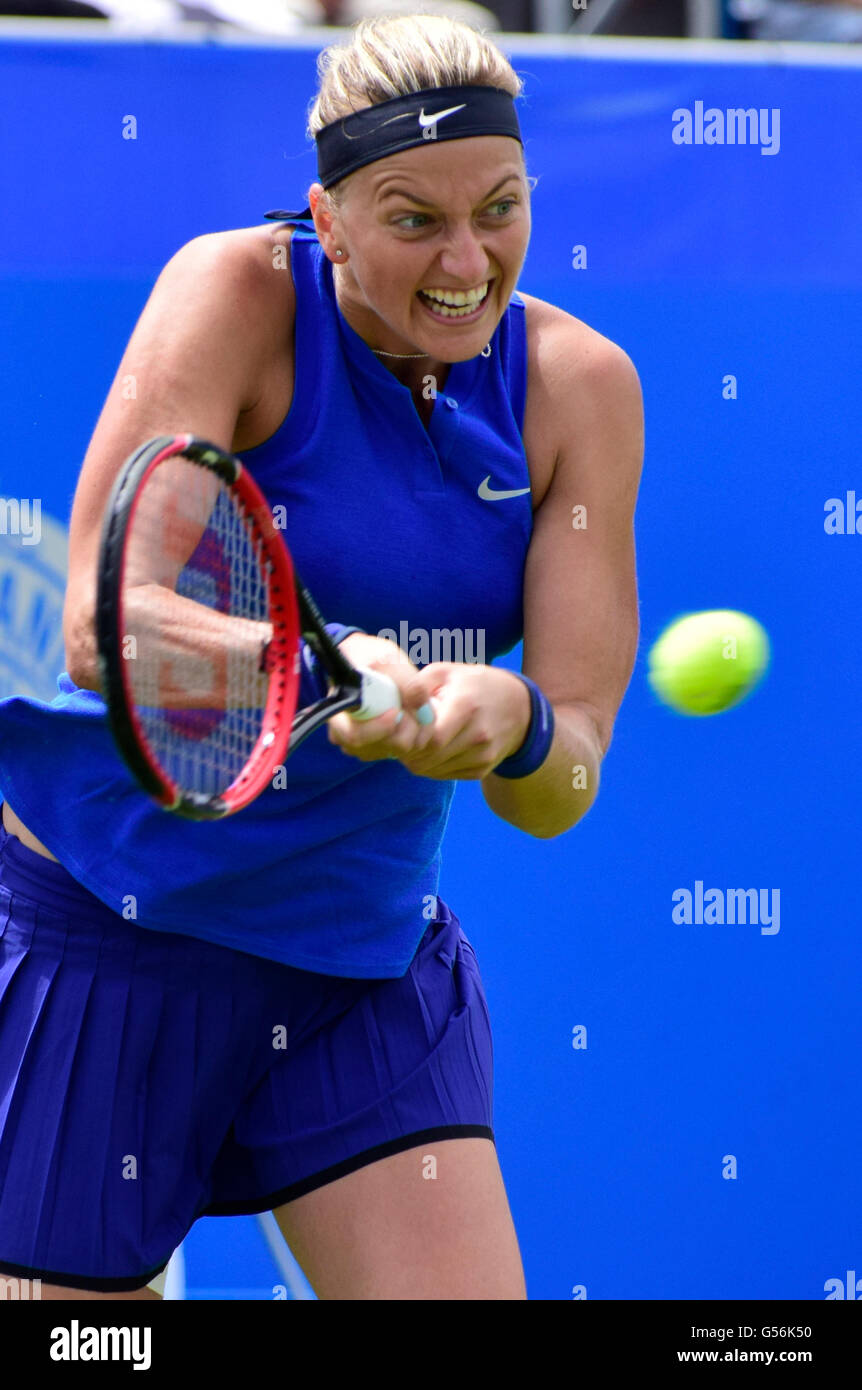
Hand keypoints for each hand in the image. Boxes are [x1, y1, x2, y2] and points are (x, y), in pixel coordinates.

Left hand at [329, 646, 531, 781]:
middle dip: (407, 751)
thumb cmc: (474, 684)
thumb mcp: (446, 672)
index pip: (430, 737)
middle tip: (399, 738)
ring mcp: (482, 756)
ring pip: (433, 770)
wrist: (518, 707)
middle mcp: (478, 736)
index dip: (409, 737)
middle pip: (429, 757)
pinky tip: (432, 750)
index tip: (400, 728)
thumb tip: (392, 704)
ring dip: (417, 759)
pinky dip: (432, 766)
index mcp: (466, 707)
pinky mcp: (482, 770)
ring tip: (414, 742)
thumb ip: (417, 686)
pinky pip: (445, 775)